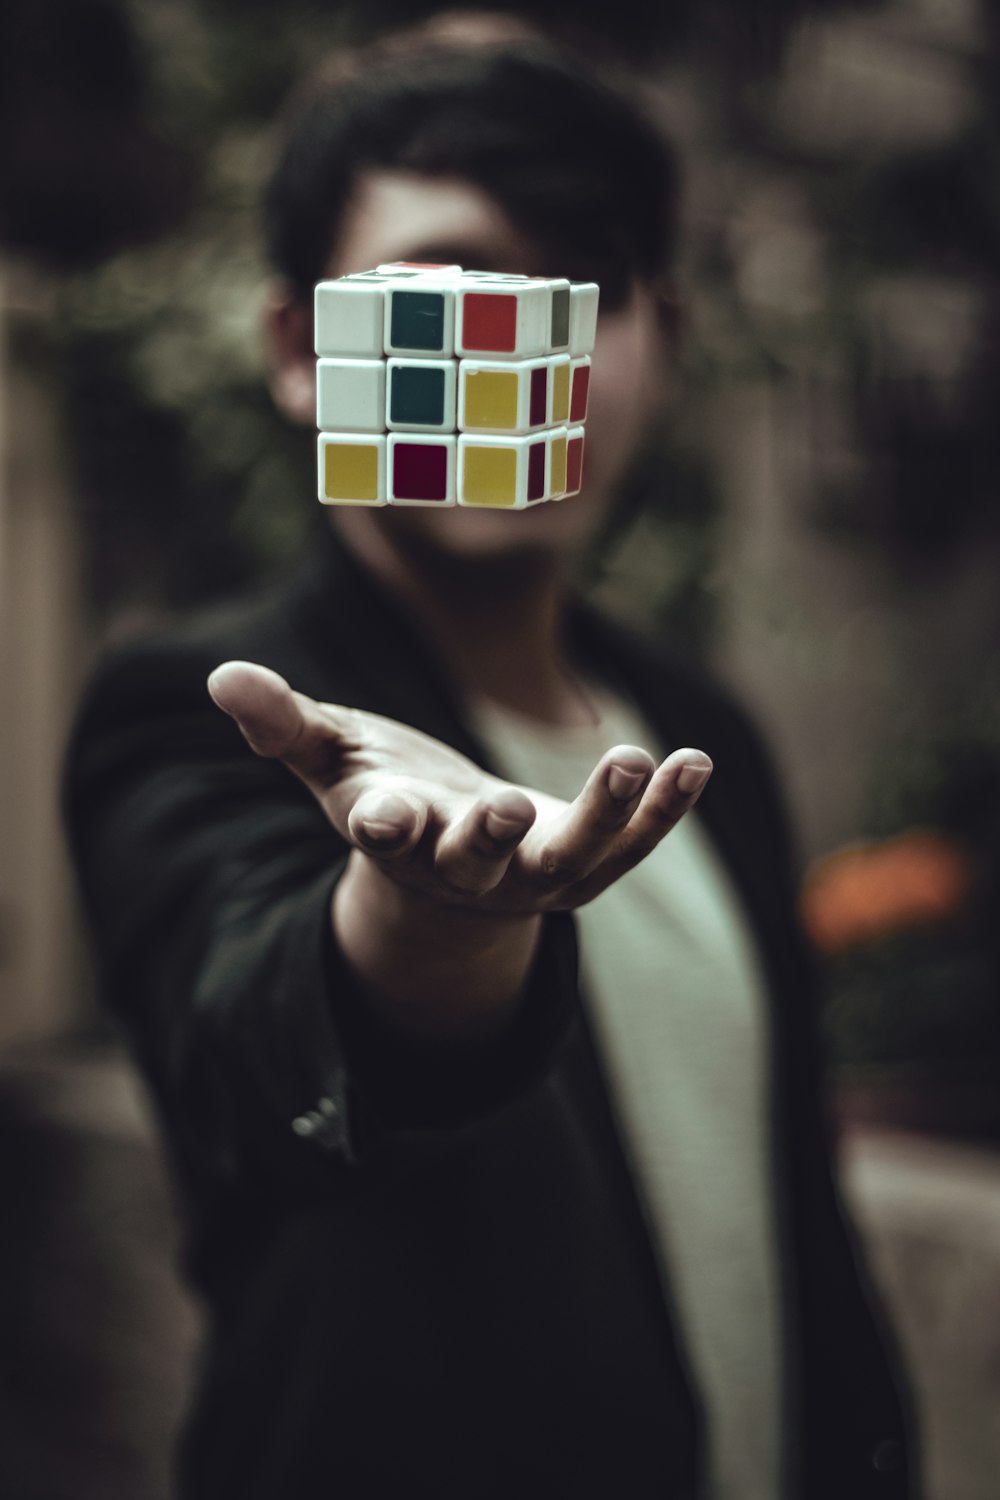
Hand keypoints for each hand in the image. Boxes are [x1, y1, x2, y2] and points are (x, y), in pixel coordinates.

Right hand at [207, 661, 711, 916]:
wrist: (446, 852)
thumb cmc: (384, 789)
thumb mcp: (331, 755)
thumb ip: (283, 722)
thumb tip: (222, 678)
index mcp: (396, 835)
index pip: (386, 833)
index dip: (386, 823)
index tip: (384, 816)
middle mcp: (463, 866)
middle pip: (479, 861)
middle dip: (489, 838)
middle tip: (506, 809)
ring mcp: (530, 872)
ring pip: (571, 857)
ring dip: (604, 817)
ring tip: (632, 760)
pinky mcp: (583, 862)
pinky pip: (631, 843)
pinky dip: (664, 809)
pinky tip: (696, 762)